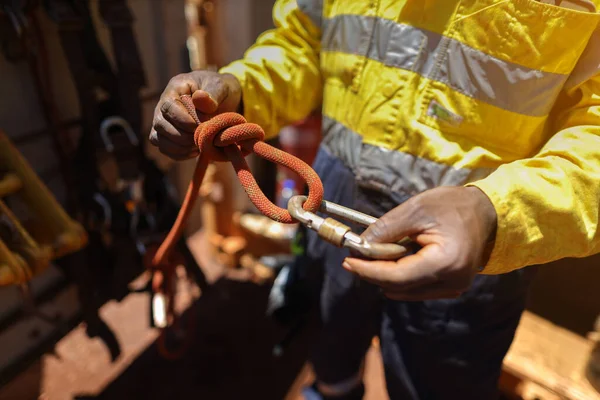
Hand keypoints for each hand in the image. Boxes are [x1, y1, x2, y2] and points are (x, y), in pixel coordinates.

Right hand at [149, 71, 241, 159]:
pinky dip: (179, 154)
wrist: (223, 99)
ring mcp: (163, 122)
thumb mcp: (220, 87)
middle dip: (181, 136)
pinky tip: (196, 151)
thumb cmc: (220, 89)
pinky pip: (165, 149)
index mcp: (175, 88)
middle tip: (200, 139)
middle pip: (160, 125)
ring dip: (179, 147)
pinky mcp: (167, 136)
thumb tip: (199, 98)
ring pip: (159, 139)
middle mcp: (163, 106)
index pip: (168, 106)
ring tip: (199, 146)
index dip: (181, 120)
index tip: (198, 126)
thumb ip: (212, 94)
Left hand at [343, 186, 496, 300]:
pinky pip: (417, 287)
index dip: (369, 271)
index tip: (347, 261)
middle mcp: (453, 282)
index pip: (398, 277)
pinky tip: (390, 260)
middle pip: (400, 287)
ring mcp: (454, 287)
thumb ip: (386, 230)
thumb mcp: (416, 209)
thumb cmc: (452, 206)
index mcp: (446, 262)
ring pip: (407, 290)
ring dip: (385, 275)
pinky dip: (400, 276)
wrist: (486, 212)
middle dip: (373, 273)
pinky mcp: (452, 286)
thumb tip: (360, 246)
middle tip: (352, 257)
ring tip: (369, 255)